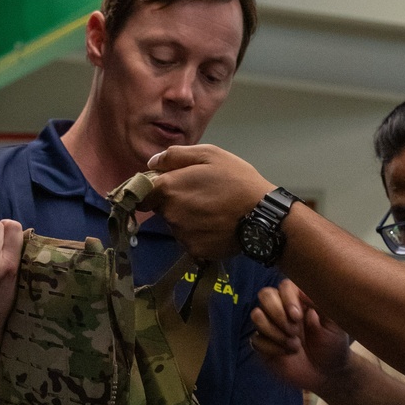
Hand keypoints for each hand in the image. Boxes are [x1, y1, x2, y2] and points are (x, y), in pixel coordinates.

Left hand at [145, 145, 270, 260]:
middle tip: (200, 196)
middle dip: (174, 202)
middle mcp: (170, 214)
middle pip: (161, 209)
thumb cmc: (237, 180)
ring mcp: (182, 234)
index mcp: (168, 187)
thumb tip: (151, 163)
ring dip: (187, 219)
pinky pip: (190, 240)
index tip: (169, 186)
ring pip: (176, 225)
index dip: (153, 189)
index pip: (142, 192)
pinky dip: (199, 234)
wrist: (262, 216)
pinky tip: (216, 226)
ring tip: (212, 211)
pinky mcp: (195, 250)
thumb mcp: (209, 154)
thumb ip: (176, 156)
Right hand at [251, 279, 350, 394]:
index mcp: (299, 301)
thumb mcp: (335, 325)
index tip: (297, 316)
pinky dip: (271, 348)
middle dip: (278, 313)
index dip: (287, 298)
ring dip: (274, 331)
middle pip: (265, 295)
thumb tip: (303, 295)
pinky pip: (255, 340)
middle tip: (294, 331)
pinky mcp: (263, 346)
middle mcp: (282, 310)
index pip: (284, 286)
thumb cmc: (333, 345)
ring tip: (294, 345)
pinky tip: (286, 354)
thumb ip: (322, 306)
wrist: (327, 373)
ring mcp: (271, 327)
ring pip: (256, 315)